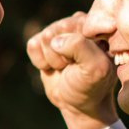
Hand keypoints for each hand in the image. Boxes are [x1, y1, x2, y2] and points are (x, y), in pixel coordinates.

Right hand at [26, 13, 118, 128]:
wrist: (77, 104)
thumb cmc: (91, 85)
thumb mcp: (95, 68)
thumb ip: (80, 47)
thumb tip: (54, 40)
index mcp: (96, 25)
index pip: (74, 24)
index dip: (75, 46)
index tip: (86, 61)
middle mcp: (78, 23)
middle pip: (55, 31)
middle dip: (61, 54)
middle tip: (72, 66)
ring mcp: (59, 31)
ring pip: (44, 38)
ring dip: (52, 59)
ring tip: (64, 68)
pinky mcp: (43, 42)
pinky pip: (33, 45)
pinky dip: (40, 61)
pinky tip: (53, 67)